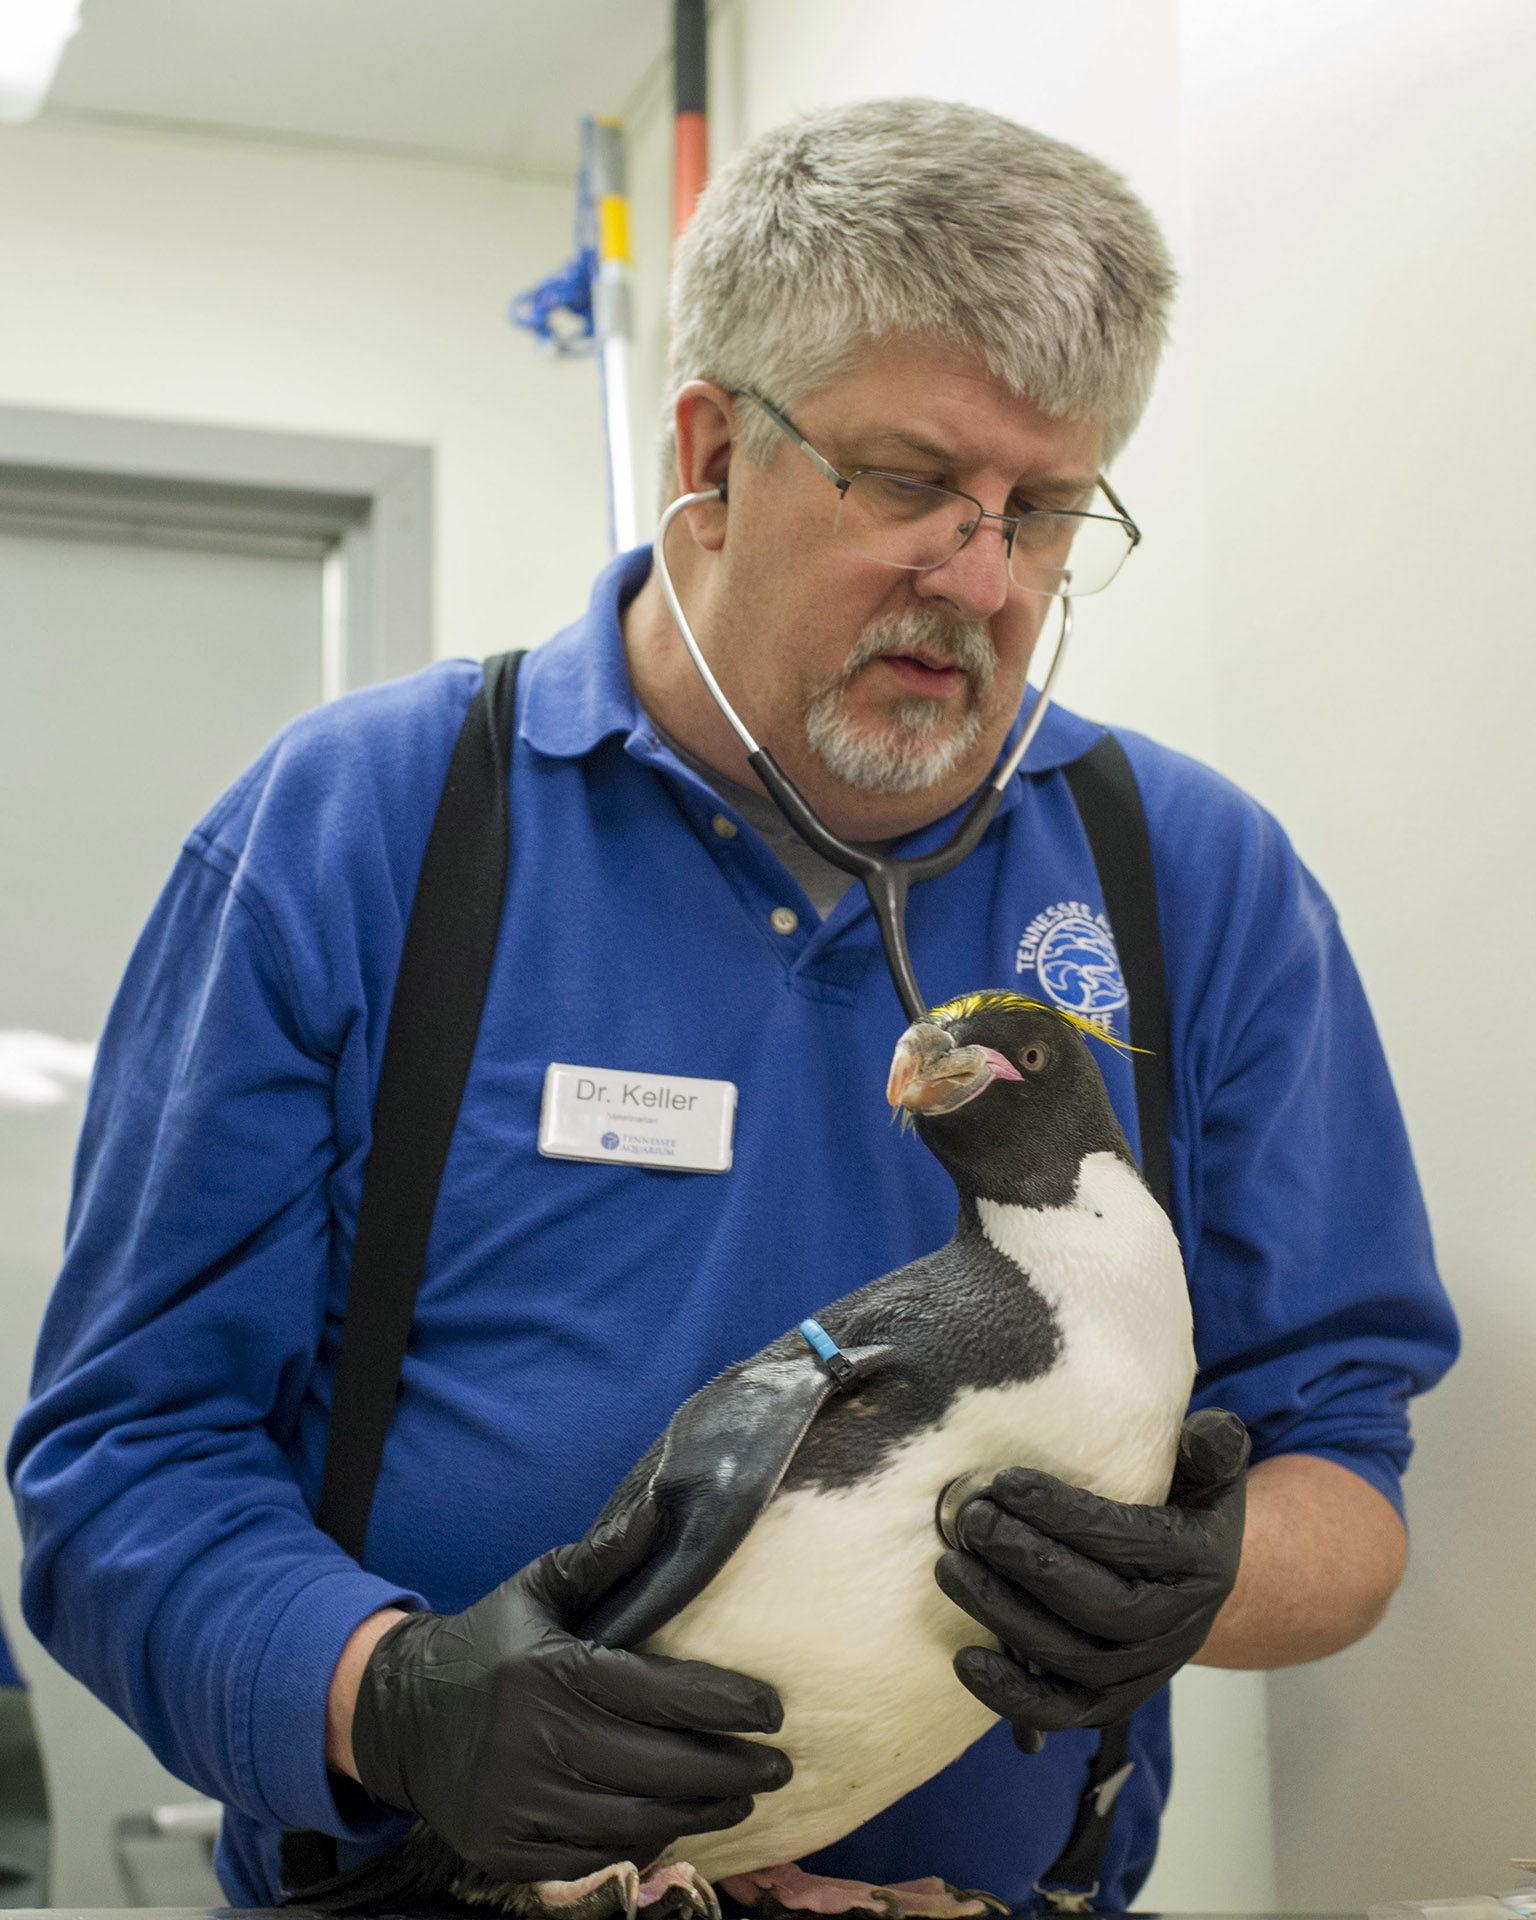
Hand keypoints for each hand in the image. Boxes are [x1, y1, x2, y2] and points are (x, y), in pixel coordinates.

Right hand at [350, 1495, 791, 1882]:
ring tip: (741, 1797)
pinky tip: (676, 1828)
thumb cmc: (487, 1644)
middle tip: (778, 1767)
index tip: (773, 1711)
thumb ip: (604, 1557)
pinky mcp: (504, 1849)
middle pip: (660, 1768)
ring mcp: (518, 1803)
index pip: (659, 1693)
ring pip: (636, 1822)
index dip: (725, 1705)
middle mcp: (535, 1741)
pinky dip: (643, 1848)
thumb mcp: (538, 1588)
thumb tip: (660, 1509)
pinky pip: (593, 1860)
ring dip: (700, 1813)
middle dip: (732, 1770)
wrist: (396, 1716)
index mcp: (551, 1671)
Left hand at [935, 1408, 1249, 1749]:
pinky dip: (1012, 1696)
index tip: (1007, 1482)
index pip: (1131, 1542)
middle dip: (1026, 1560)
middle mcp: (1179, 1628)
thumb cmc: (1184, 1510)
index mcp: (1203, 1564)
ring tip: (953, 1566)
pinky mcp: (1112, 1703)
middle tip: (972, 1519)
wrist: (1192, 1582)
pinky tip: (965, 1657)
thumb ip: (1213, 1445)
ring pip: (1072, 1658)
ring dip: (1004, 1614)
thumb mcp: (1210, 1472)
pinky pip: (1062, 1712)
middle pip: (1099, 1606)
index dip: (1066, 1514)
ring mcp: (1145, 1672)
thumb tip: (1210, 1430)